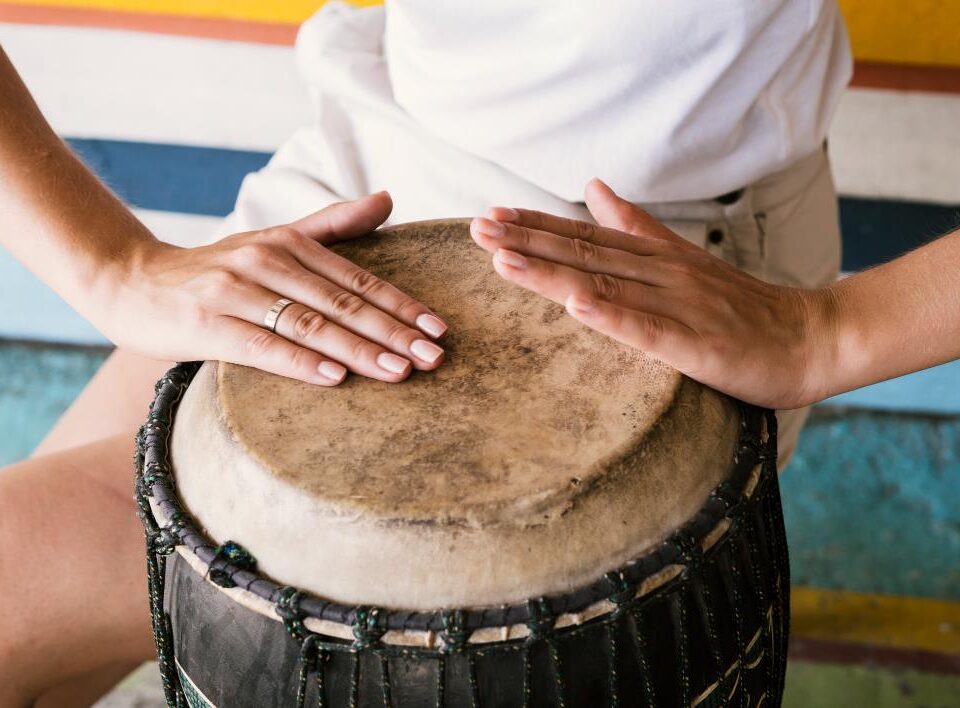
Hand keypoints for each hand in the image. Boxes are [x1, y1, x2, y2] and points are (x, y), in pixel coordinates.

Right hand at [99, 192, 447, 384]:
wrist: (130, 280)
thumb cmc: (216, 269)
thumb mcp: (274, 239)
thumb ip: (331, 225)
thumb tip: (387, 198)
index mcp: (289, 243)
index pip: (358, 278)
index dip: (401, 304)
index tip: (439, 329)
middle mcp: (266, 261)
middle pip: (342, 302)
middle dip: (393, 331)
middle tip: (435, 357)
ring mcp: (235, 291)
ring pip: (309, 324)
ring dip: (359, 349)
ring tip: (400, 372)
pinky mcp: (206, 323)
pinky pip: (261, 346)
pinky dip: (300, 361)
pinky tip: (335, 377)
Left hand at [469, 180, 836, 408]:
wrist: (809, 338)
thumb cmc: (743, 308)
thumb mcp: (684, 259)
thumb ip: (638, 226)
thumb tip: (594, 189)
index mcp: (655, 258)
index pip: (586, 237)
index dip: (536, 226)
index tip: (490, 216)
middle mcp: (662, 274)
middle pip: (585, 256)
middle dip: (526, 243)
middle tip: (476, 229)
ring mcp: (679, 307)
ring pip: (607, 286)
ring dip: (552, 273)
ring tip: (503, 259)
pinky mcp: (697, 345)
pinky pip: (648, 331)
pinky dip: (612, 317)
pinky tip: (576, 306)